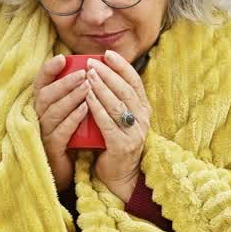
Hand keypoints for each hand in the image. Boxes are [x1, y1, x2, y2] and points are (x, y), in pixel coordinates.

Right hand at [33, 53, 90, 191]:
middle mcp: (38, 118)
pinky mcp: (52, 149)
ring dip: (71, 97)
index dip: (48, 70)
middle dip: (65, 82)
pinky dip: (73, 118)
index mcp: (41, 107)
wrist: (65, 171)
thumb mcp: (69, 113)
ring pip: (53, 111)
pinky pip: (61, 131)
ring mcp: (43, 134)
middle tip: (84, 73)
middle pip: (46, 95)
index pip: (40, 84)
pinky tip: (85, 109)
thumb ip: (73, 95)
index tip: (62, 58)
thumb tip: (90, 72)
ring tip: (88, 86)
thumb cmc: (69, 138)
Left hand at [85, 49, 150, 201]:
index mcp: (143, 110)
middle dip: (108, 73)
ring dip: (101, 87)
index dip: (122, 66)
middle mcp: (142, 120)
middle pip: (126, 90)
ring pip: (117, 104)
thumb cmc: (115, 144)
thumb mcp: (121, 119)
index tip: (108, 54)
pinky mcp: (122, 145)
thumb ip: (116, 100)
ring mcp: (134, 133)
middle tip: (92, 61)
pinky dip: (97, 107)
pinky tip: (86, 97)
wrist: (120, 177)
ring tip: (87, 74)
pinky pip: (108, 122)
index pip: (135, 82)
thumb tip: (100, 74)